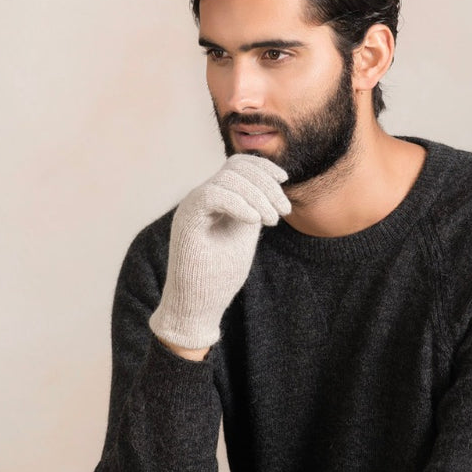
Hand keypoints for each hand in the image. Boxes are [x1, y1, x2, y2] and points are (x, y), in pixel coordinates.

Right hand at [149, 154, 290, 349]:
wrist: (199, 305)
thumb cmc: (220, 275)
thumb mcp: (246, 233)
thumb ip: (254, 208)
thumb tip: (271, 187)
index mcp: (216, 199)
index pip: (238, 165)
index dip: (263, 166)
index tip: (285, 180)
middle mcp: (201, 197)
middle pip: (236, 167)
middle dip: (266, 185)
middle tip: (283, 211)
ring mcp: (192, 207)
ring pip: (227, 179)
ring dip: (257, 196)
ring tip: (271, 222)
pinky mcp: (186, 220)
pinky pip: (213, 194)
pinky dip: (239, 204)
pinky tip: (255, 221)